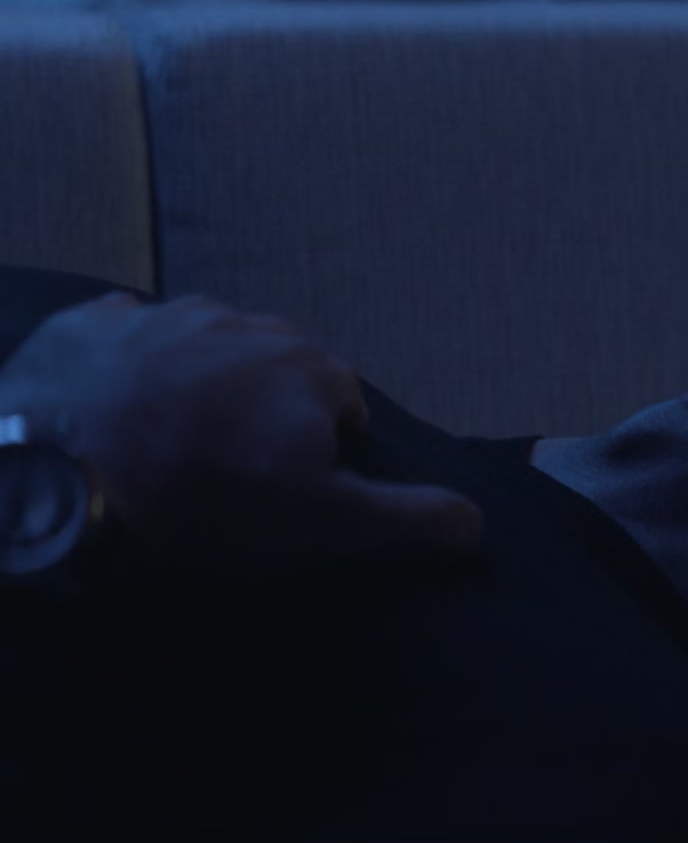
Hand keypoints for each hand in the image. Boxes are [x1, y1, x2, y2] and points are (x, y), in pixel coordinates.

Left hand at [0, 291, 483, 591]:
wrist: (52, 480)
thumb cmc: (202, 501)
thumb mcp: (323, 527)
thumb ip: (410, 520)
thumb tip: (480, 523)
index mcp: (310, 367)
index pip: (343, 407)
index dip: (320, 457)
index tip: (285, 497)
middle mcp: (245, 323)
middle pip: (275, 371)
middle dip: (263, 414)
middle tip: (226, 479)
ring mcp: (163, 315)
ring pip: (204, 350)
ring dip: (199, 389)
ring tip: (168, 449)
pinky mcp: (87, 323)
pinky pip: (126, 337)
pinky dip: (128, 369)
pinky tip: (113, 415)